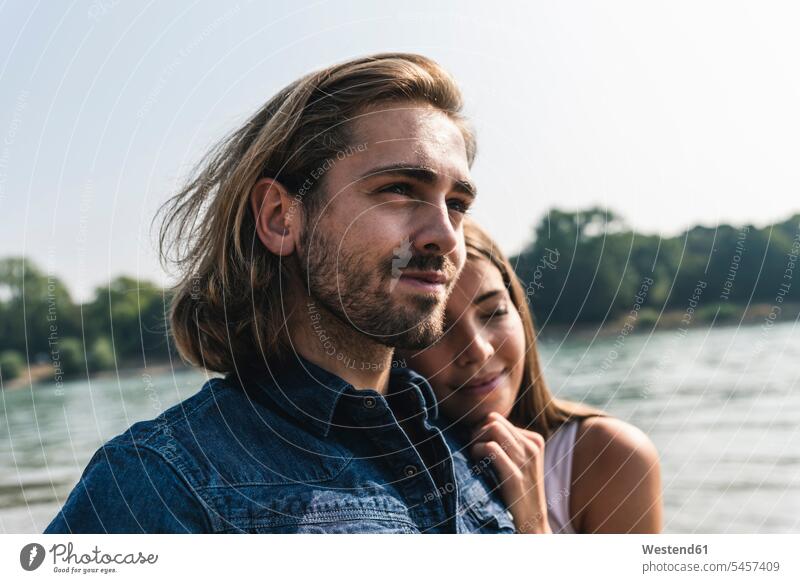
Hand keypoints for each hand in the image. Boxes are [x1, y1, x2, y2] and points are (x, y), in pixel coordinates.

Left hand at [470, 411, 550, 533]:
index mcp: (535, 439)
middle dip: (477, 432)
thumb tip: (480, 426)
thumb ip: (507, 442)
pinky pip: (490, 448)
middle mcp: (532, 446)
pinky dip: (477, 450)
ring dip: (476, 440)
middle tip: (472, 449)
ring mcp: (526, 460)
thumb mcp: (520, 461)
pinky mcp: (515, 475)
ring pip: (493, 429)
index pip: (499, 419)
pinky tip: (475, 461)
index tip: (476, 445)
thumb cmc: (518, 489)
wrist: (531, 521)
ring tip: (474, 455)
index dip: (481, 429)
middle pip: (494, 421)